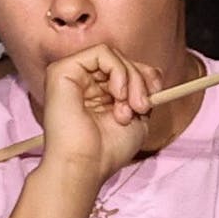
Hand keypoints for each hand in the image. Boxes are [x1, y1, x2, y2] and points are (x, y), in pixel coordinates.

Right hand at [39, 44, 161, 181]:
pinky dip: (118, 70)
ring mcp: (71, 75)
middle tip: (142, 107)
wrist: (84, 165)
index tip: (156, 94)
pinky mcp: (62, 70)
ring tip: (129, 108)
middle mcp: (82, 82)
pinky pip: (100, 52)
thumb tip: (154, 75)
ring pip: (113, 55)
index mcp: (97, 94)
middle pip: (121, 60)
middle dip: (140, 80)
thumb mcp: (138, 118)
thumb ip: (143, 93)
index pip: (125, 68)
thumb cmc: (107, 151)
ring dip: (131, 78)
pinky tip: (117, 94)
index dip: (145, 76)